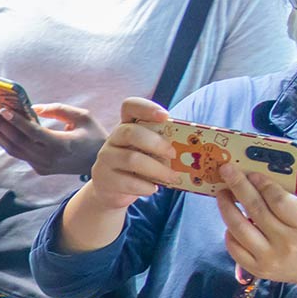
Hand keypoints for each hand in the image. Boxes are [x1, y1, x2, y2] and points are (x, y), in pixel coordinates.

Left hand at [0, 102, 105, 177]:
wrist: (99, 163)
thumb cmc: (93, 135)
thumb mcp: (82, 117)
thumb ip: (58, 110)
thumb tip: (33, 108)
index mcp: (61, 145)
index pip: (33, 133)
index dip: (16, 121)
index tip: (1, 109)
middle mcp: (48, 158)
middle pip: (18, 142)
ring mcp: (42, 166)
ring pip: (14, 151)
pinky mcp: (39, 169)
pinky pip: (19, 154)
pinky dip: (6, 142)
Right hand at [84, 97, 181, 212]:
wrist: (111, 191)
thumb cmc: (138, 167)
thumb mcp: (148, 151)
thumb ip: (162, 143)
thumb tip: (191, 146)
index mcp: (127, 126)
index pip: (130, 106)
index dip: (147, 108)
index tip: (165, 117)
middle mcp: (113, 139)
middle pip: (130, 132)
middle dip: (156, 143)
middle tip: (173, 155)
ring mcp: (106, 159)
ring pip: (131, 159)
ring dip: (157, 169)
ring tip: (172, 177)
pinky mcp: (105, 179)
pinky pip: (128, 182)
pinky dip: (145, 186)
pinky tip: (153, 188)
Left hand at [216, 168, 296, 287]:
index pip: (280, 201)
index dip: (263, 185)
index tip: (252, 173)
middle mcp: (286, 243)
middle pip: (256, 210)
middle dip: (239, 187)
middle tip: (227, 171)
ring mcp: (269, 258)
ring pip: (240, 229)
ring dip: (227, 208)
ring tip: (222, 193)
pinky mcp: (257, 269)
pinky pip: (235, 249)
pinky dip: (229, 233)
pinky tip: (229, 221)